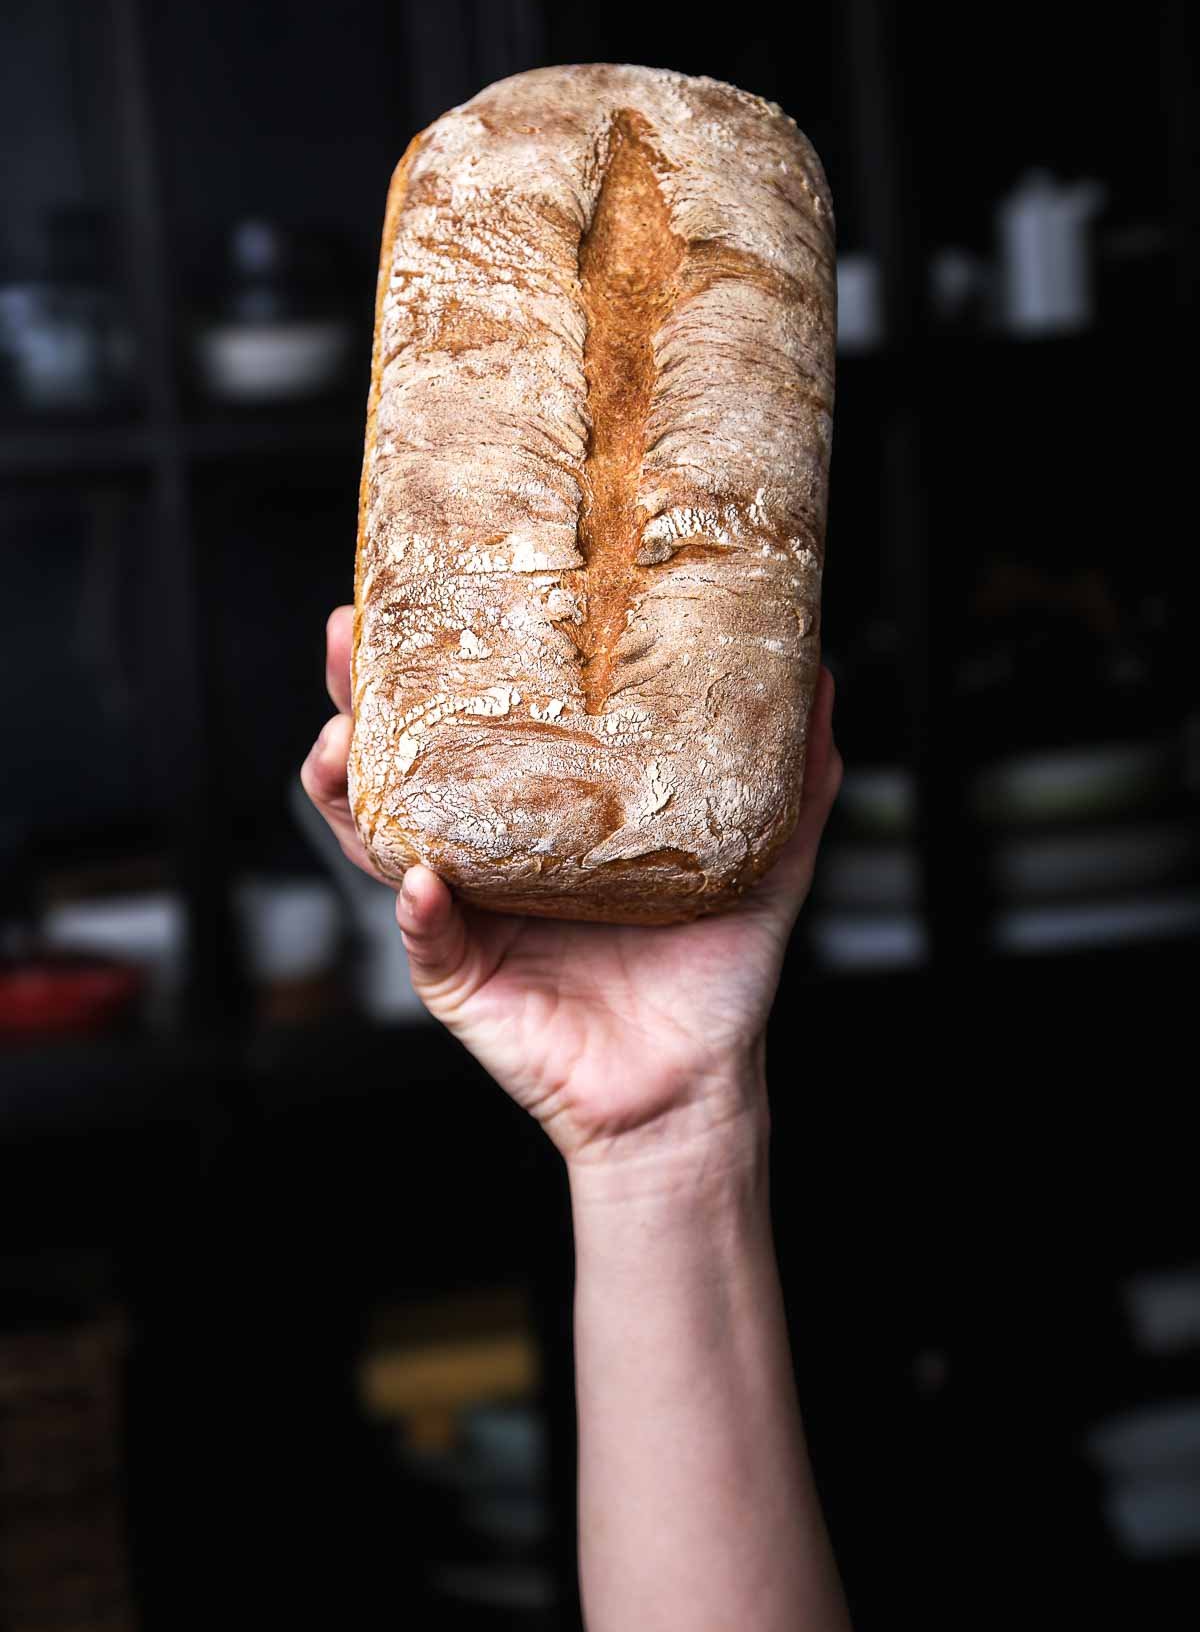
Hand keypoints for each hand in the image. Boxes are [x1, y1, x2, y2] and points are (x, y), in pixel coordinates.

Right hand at [302, 606, 841, 1168]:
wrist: (693, 1085)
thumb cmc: (712, 975)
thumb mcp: (759, 863)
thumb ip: (791, 781)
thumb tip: (823, 678)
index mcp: (541, 816)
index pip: (473, 723)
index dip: (433, 664)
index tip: (414, 596)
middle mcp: (488, 853)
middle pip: (399, 762)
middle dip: (357, 698)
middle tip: (347, 639)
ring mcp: (462, 912)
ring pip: (377, 838)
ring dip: (346, 787)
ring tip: (342, 744)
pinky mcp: (459, 978)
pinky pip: (425, 938)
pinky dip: (419, 908)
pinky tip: (424, 878)